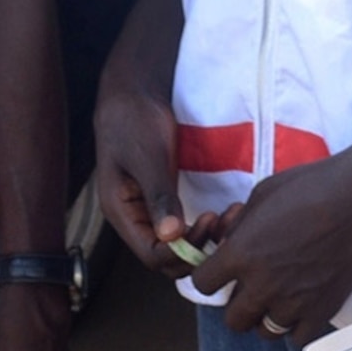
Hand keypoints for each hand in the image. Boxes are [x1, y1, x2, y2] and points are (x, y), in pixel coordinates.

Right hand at [90, 71, 222, 278]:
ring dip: (204, 241)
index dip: (182, 251)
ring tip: (230, 218)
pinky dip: (204, 228)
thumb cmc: (135, 119)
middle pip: (165, 257)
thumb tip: (170, 236)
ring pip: (177, 245)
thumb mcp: (147, 156)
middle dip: (197, 249)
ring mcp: (149, 211)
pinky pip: (183, 227)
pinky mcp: (164, 200)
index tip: (208, 222)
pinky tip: (223, 213)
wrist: (134, 92)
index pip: (151, 255)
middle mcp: (134, 218)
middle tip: (226, 223)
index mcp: (121, 212)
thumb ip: (158, 196)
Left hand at [188, 146, 351, 341]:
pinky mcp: (323, 310)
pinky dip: (296, 325)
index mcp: (241, 254)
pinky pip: (298, 338)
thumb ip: (240, 227)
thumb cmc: (311, 186)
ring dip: (267, 317)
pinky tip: (302, 306)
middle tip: (251, 288)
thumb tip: (229, 242)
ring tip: (279, 298)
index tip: (221, 271)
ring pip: (265, 332)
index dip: (210, 276)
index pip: (203, 284)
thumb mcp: (261, 195)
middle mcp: (263, 285)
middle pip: (233, 320)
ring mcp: (294, 302)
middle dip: (237, 305)